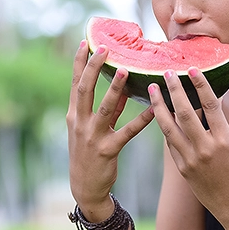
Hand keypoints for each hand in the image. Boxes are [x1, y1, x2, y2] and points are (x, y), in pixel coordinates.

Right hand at [66, 41, 154, 221]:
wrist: (84, 187)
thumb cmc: (88, 153)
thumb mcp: (89, 129)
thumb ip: (106, 108)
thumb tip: (122, 88)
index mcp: (73, 115)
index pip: (75, 83)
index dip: (79, 63)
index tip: (85, 42)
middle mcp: (80, 123)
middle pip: (85, 90)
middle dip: (93, 68)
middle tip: (104, 48)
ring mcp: (93, 137)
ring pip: (105, 108)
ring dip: (115, 88)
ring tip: (126, 70)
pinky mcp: (108, 150)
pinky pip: (127, 132)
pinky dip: (141, 120)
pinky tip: (154, 110)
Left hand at [149, 68, 228, 228]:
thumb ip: (220, 125)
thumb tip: (208, 100)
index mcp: (225, 139)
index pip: (210, 105)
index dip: (201, 84)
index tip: (192, 68)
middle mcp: (207, 148)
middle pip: (185, 113)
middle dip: (174, 90)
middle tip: (166, 73)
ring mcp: (191, 159)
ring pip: (169, 127)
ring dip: (158, 106)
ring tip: (153, 89)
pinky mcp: (182, 168)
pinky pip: (171, 142)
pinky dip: (165, 126)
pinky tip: (159, 113)